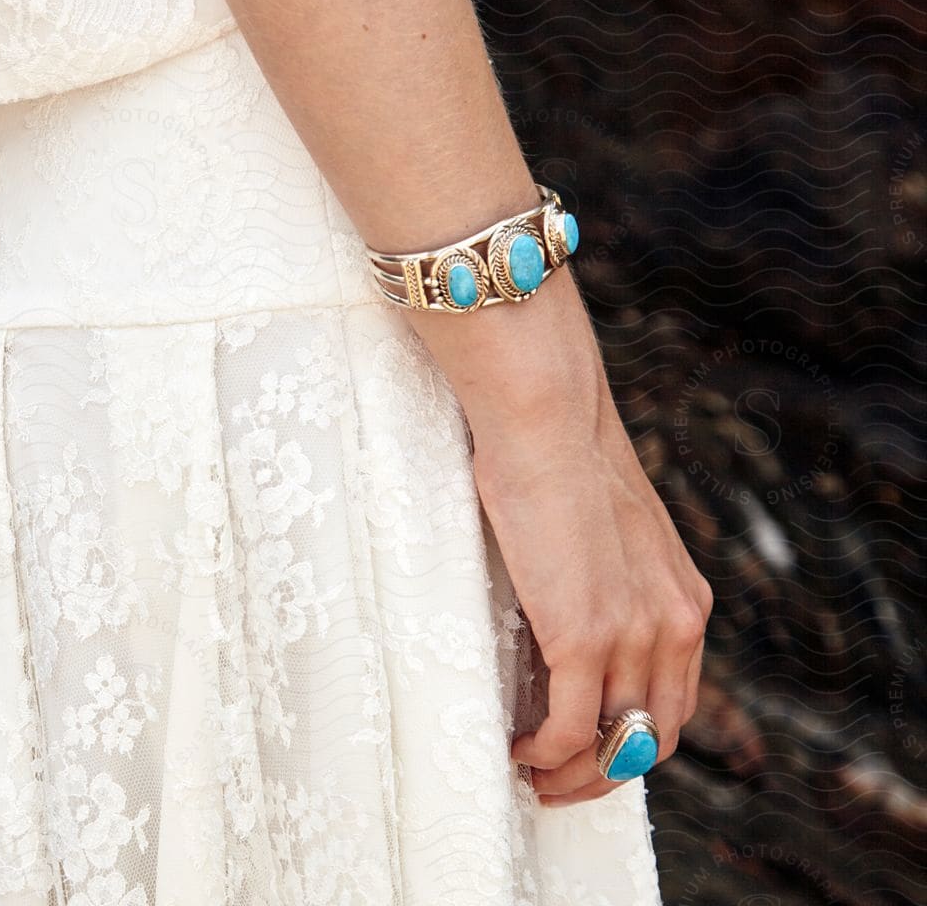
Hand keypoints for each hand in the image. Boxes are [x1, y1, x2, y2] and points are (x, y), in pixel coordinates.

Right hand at [467, 343, 711, 805]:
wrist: (546, 419)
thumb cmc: (554, 455)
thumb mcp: (602, 529)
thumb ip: (603, 576)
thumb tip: (563, 602)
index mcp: (683, 600)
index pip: (674, 701)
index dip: (630, 740)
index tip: (582, 749)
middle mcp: (673, 625)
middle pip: (654, 738)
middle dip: (604, 775)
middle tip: (554, 781)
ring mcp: (633, 634)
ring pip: (615, 746)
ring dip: (571, 775)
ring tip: (529, 774)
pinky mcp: (584, 637)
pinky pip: (571, 728)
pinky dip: (544, 753)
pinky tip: (516, 749)